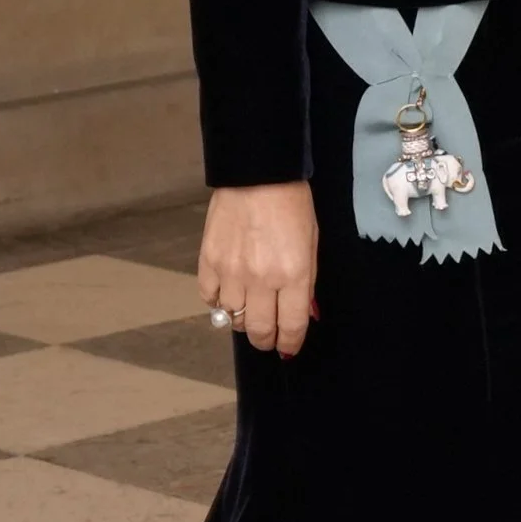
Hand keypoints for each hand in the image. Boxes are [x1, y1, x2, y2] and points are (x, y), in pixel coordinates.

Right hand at [198, 183, 318, 356]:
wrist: (257, 173)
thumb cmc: (290, 204)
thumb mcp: (311, 244)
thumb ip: (307, 282)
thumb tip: (305, 314)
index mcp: (293, 274)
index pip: (291, 327)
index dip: (290, 343)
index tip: (288, 348)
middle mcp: (262, 279)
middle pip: (259, 331)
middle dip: (266, 340)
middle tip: (268, 337)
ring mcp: (232, 272)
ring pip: (232, 319)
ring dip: (242, 319)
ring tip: (250, 308)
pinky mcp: (209, 261)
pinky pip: (210, 298)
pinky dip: (218, 301)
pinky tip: (229, 291)